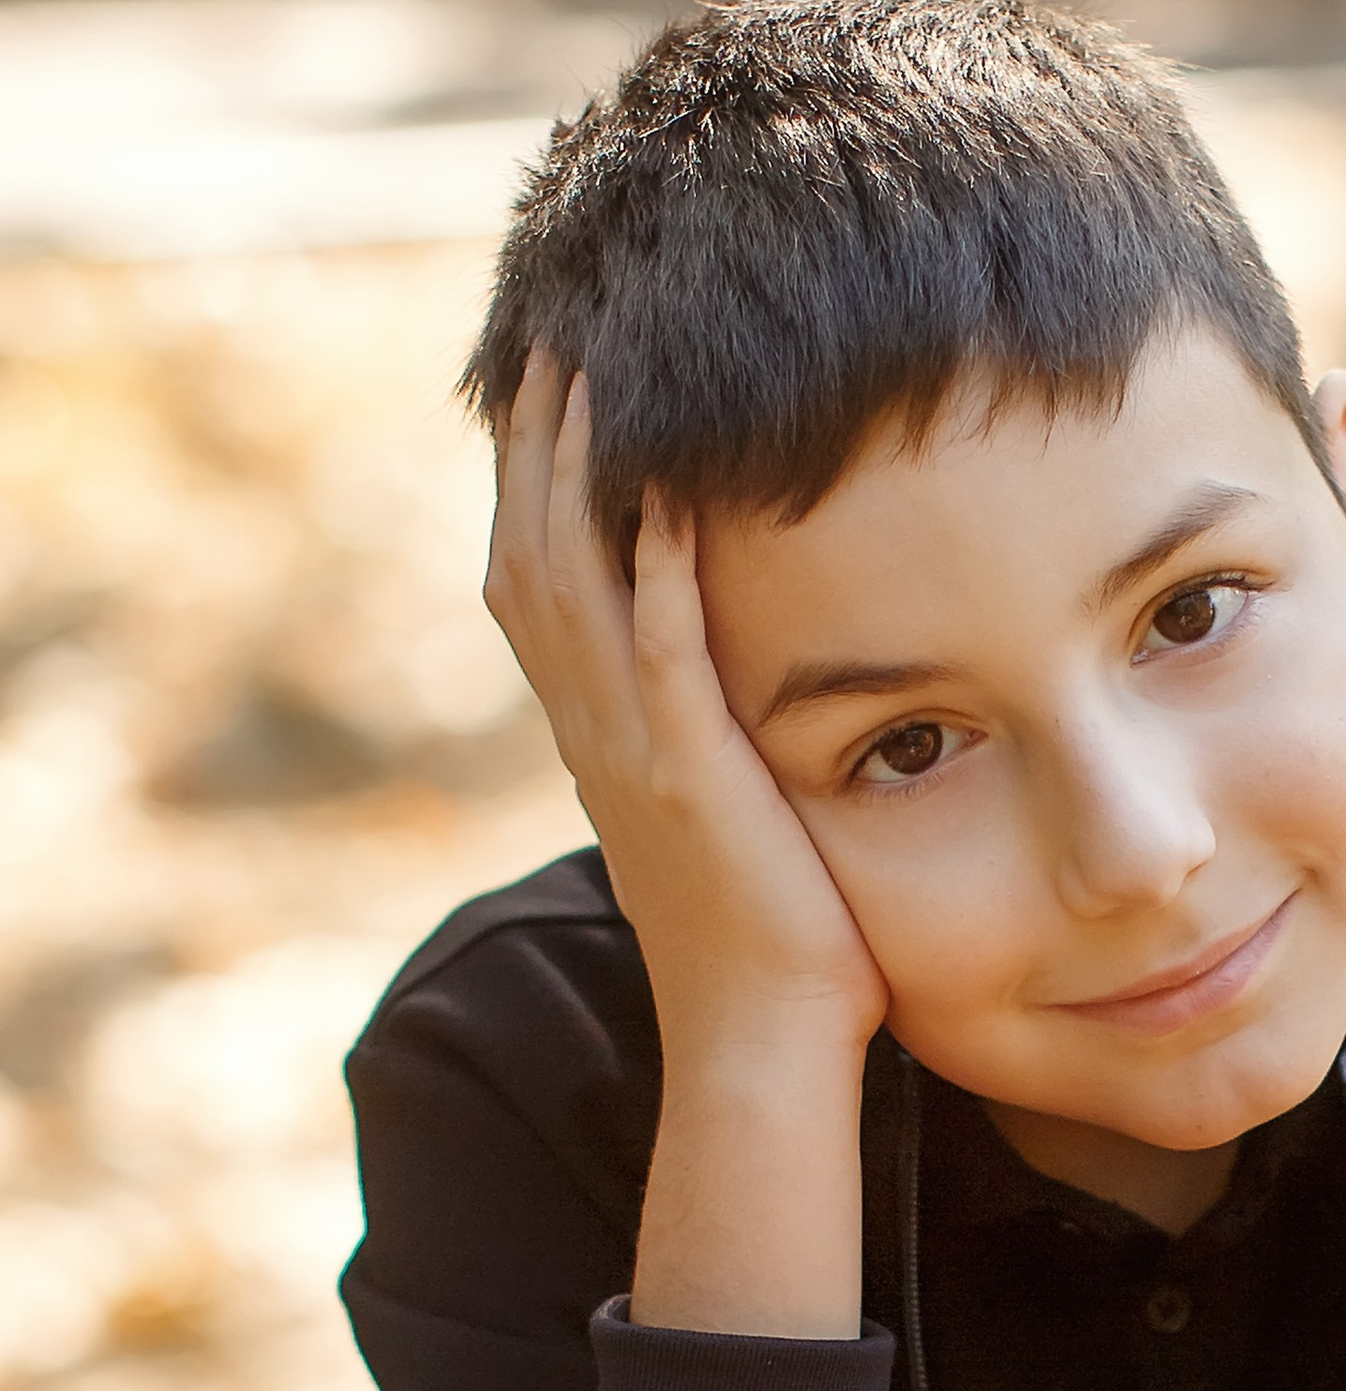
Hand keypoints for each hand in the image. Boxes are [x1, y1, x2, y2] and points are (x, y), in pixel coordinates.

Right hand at [484, 348, 886, 1057]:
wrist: (760, 1049)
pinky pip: (667, 655)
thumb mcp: (716, 818)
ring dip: (581, 475)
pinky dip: (668, 570)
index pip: (538, 584)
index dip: (531, 485)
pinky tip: (680, 490)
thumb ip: (701, 742)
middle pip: (532, 558)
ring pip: (576, 588)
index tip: (545, 393)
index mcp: (596, 738)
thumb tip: (721, 689)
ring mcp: (635, 755)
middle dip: (538, 447)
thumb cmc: (769, 944)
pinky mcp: (695, 781)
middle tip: (551, 341)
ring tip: (595, 372)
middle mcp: (594, 734)